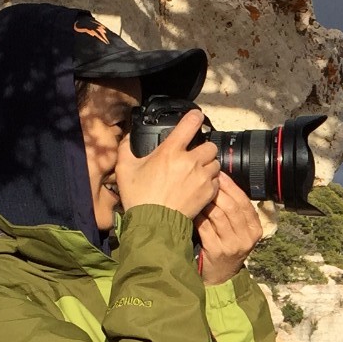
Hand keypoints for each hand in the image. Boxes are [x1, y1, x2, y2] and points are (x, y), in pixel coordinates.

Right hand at [113, 108, 220, 222]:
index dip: (195, 117)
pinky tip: (198, 185)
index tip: (196, 117)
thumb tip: (131, 137)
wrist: (154, 225)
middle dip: (202, 148)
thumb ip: (127, 147)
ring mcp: (202, 177)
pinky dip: (211, 181)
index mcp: (170, 151)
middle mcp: (190, 161)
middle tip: (193, 156)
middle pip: (209, 145)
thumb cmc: (139, 198)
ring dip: (208, 164)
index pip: (190, 123)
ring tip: (196, 172)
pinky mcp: (209, 192)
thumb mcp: (125, 169)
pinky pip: (217, 180)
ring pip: (215, 162)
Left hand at [196, 171, 262, 285]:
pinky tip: (192, 208)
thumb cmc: (227, 247)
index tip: (219, 174)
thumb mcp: (239, 231)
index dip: (231, 186)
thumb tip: (220, 181)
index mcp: (255, 229)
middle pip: (232, 207)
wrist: (221, 276)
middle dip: (218, 190)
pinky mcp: (216, 251)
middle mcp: (247, 237)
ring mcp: (232, 245)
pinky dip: (198, 216)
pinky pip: (206, 227)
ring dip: (206, 201)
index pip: (244, 202)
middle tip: (204, 179)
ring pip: (218, 215)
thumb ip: (235, 211)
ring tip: (196, 191)